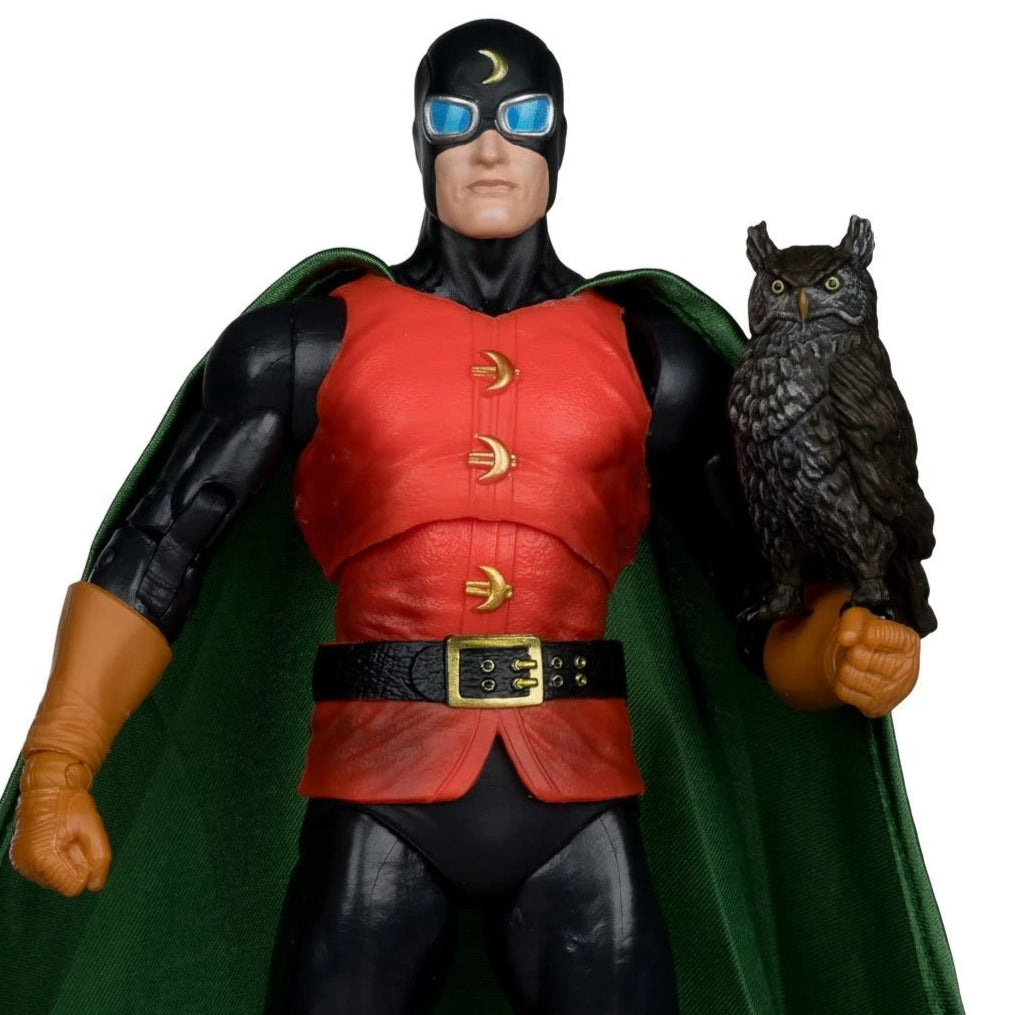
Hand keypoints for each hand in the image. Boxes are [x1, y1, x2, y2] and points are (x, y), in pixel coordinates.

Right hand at [9, 751, 110, 896]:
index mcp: (43, 858)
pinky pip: (43, 872)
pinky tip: (55, 841)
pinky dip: (53, 861)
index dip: (85, 869)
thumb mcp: (93, 828)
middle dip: (74, 865)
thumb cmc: (71, 803)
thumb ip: (99, 858)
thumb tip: (96, 886)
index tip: (83, 846)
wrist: (48, 785)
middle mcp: (27, 865)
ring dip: (64, 863)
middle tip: (74, 838)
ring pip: (53, 880)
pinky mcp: (19, 859)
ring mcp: (20, 863)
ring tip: (64, 837)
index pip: (73, 887)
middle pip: (62, 885)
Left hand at [828, 607, 919, 717]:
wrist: (867, 665)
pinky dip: (842, 683)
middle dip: (852, 649)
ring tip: (857, 664)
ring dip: (845, 666)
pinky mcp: (877, 707)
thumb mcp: (864, 619)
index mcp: (908, 642)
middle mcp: (905, 669)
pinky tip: (856, 679)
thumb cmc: (869, 641)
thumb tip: (846, 637)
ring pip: (848, 675)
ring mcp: (892, 691)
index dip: (864, 632)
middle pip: (858, 655)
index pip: (879, 634)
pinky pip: (844, 691)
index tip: (863, 633)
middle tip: (859, 649)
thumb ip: (855, 619)